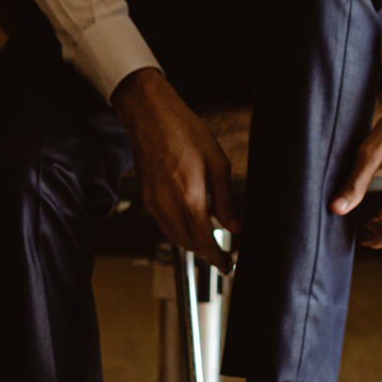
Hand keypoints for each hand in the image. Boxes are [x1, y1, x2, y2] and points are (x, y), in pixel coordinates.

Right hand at [110, 68, 240, 271]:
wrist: (149, 114)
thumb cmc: (184, 130)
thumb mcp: (216, 162)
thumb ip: (225, 199)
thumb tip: (235, 225)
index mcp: (188, 196)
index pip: (204, 240)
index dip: (217, 258)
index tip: (228, 266)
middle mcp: (167, 204)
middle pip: (188, 244)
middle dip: (206, 253)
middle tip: (223, 256)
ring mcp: (153, 202)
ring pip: (173, 237)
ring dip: (192, 244)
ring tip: (209, 242)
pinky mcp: (146, 196)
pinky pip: (163, 225)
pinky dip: (178, 232)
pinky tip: (190, 225)